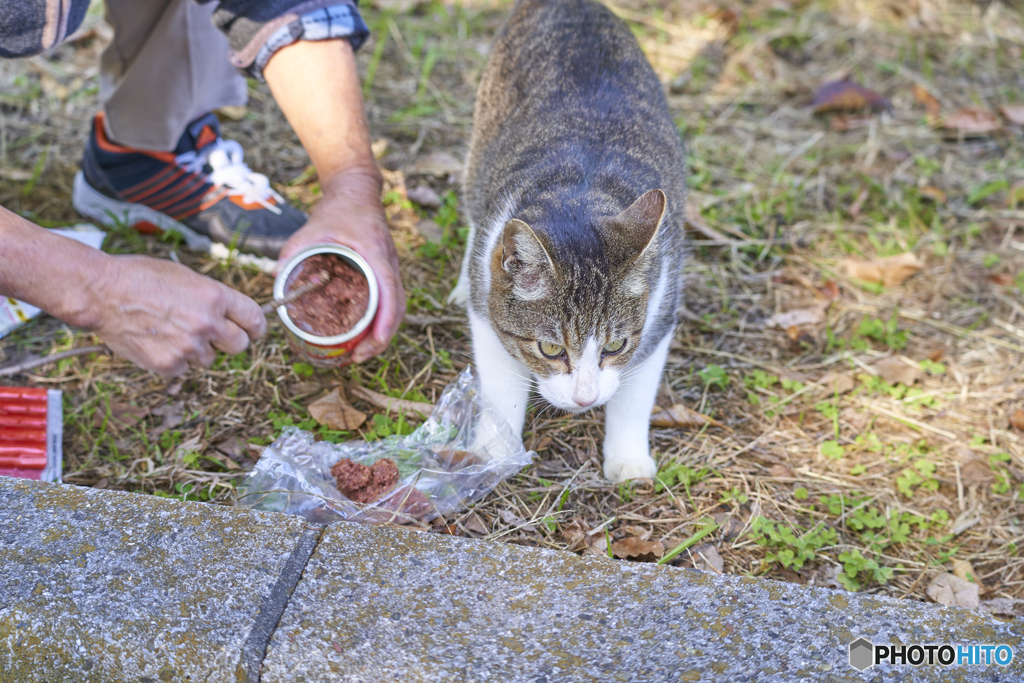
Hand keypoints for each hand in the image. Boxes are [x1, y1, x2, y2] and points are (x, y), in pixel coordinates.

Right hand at [78, 254, 265, 375]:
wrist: (101, 292)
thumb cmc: (141, 278)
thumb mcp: (186, 277)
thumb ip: (213, 298)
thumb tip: (233, 316)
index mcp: (216, 297)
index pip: (255, 319)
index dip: (255, 326)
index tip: (252, 330)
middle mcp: (207, 324)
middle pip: (240, 345)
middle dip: (229, 341)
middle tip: (211, 333)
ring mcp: (188, 347)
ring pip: (209, 359)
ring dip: (197, 350)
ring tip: (171, 330)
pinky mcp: (168, 365)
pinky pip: (183, 368)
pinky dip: (173, 359)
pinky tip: (156, 340)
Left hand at [278, 168, 403, 362]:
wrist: (357, 191)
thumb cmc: (338, 210)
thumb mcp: (312, 229)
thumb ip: (293, 252)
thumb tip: (277, 280)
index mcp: (376, 254)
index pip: (390, 293)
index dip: (385, 321)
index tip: (373, 342)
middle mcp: (388, 264)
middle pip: (397, 308)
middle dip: (382, 337)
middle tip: (360, 356)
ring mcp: (391, 268)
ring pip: (397, 308)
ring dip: (383, 332)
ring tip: (362, 352)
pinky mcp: (386, 272)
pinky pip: (390, 301)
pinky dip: (381, 320)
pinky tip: (365, 332)